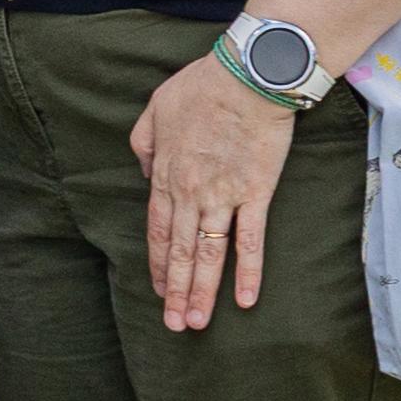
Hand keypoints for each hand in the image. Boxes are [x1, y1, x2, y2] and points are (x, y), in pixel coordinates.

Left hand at [132, 53, 301, 331]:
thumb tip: (146, 173)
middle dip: (176, 290)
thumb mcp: (153, 112)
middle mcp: (190, 193)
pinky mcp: (256, 192)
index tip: (159, 290)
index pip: (158, 231)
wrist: (248, 76)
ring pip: (209, 253)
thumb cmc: (201, 88)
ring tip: (197, 322)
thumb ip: (145, 147)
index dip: (159, 264)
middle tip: (175, 324)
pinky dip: (248, 270)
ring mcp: (224, 196)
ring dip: (203, 290)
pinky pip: (250, 239)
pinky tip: (244, 299)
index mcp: (164, 175)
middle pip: (181, 251)